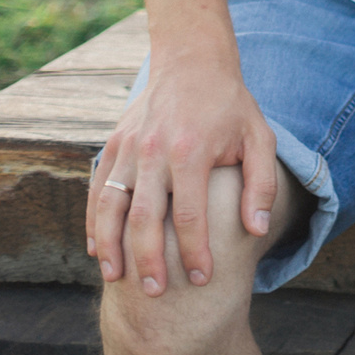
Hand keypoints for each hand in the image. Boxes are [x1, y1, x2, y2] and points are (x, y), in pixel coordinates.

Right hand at [88, 41, 278, 294]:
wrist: (192, 61)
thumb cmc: (231, 105)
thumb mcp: (259, 137)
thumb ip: (260, 184)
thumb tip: (255, 230)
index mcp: (191, 152)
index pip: (190, 216)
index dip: (195, 251)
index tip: (202, 278)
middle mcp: (154, 152)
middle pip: (144, 219)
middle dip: (148, 260)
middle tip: (156, 293)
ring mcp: (128, 149)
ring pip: (110, 208)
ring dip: (112, 247)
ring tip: (118, 279)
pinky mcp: (112, 146)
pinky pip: (98, 191)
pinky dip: (95, 223)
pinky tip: (99, 249)